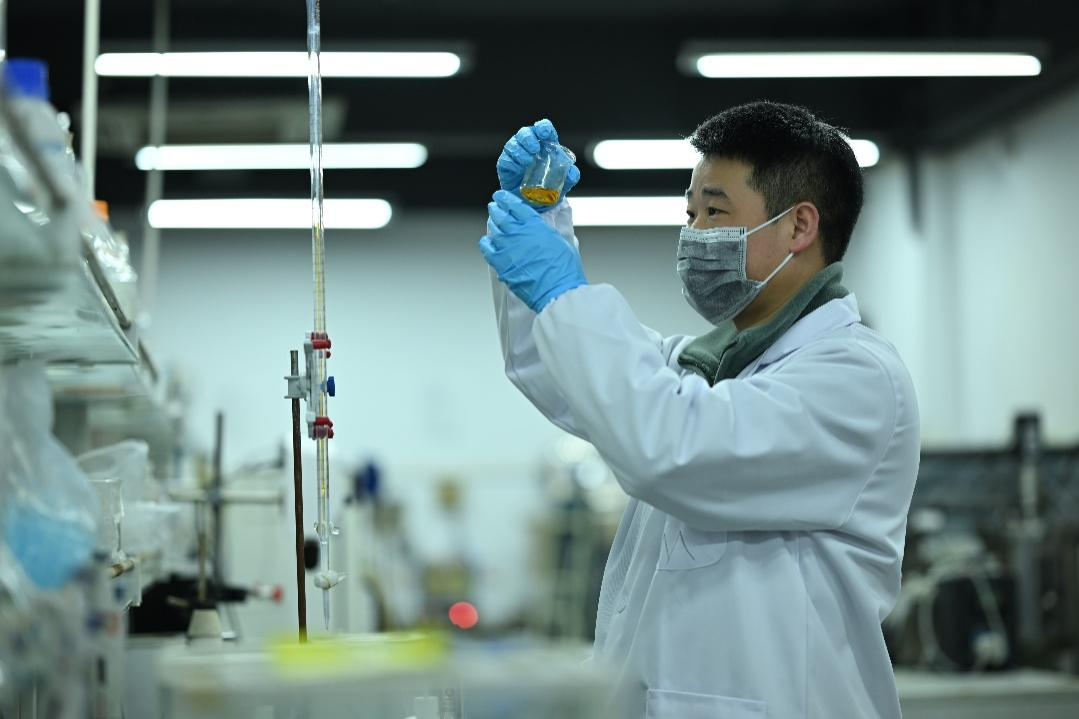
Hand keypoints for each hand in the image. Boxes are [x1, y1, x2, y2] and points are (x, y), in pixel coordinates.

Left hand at [479, 190, 587, 311]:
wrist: (555, 291)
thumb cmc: (563, 269)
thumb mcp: (567, 240)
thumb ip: (563, 222)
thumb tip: (564, 207)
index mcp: (534, 225)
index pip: (515, 205)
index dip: (506, 198)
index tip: (501, 196)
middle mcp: (517, 233)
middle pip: (501, 215)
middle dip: (496, 208)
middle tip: (494, 205)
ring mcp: (506, 248)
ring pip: (493, 229)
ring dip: (492, 223)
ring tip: (492, 220)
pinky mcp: (500, 264)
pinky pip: (487, 248)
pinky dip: (486, 242)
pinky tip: (488, 241)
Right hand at [496, 118, 580, 211]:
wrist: (534, 205)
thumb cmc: (548, 188)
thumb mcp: (563, 183)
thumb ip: (570, 177)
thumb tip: (572, 172)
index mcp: (545, 145)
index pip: (543, 129)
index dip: (543, 127)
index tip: (545, 133)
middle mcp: (528, 147)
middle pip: (525, 132)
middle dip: (529, 137)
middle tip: (535, 149)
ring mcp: (516, 155)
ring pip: (513, 144)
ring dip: (520, 150)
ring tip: (528, 161)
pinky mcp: (506, 166)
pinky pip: (505, 159)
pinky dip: (512, 162)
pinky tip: (519, 169)